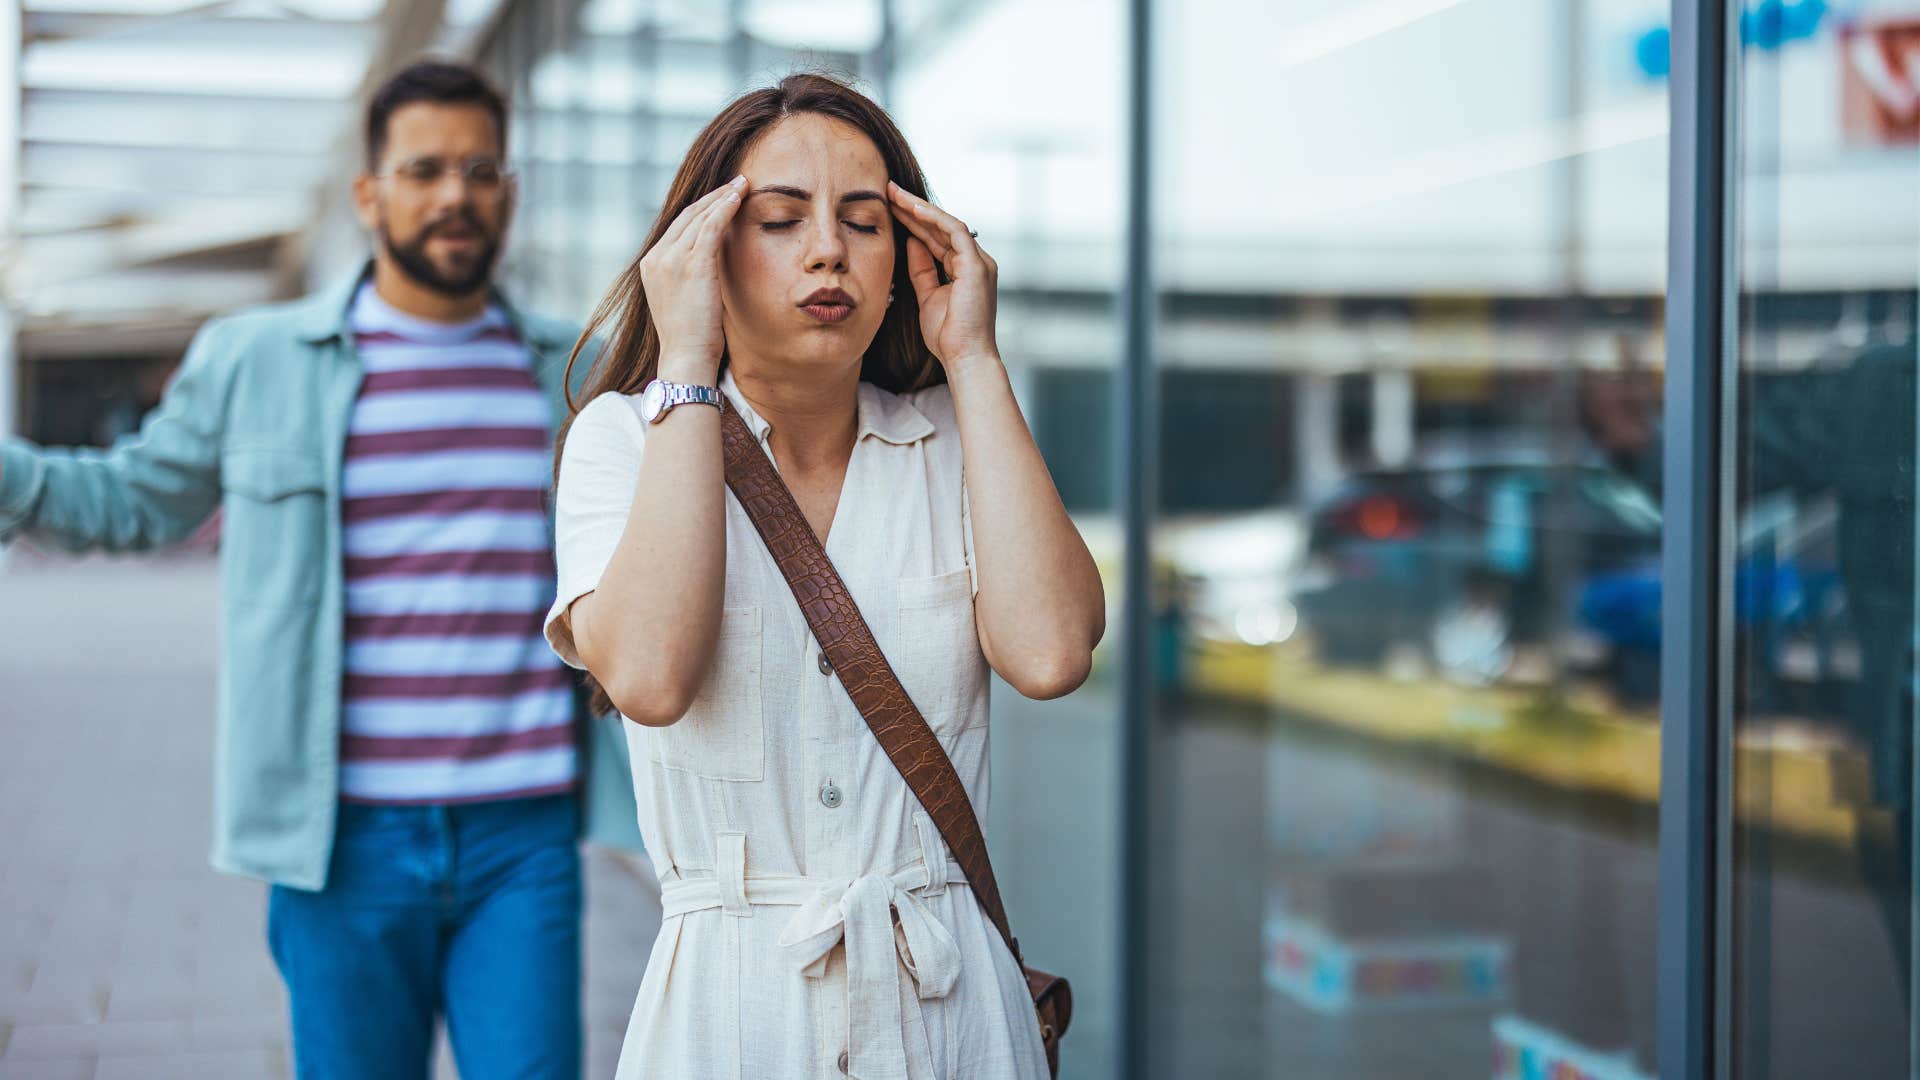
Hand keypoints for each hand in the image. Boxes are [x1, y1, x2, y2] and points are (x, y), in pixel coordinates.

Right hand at [640, 176, 746, 381]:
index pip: (676, 228)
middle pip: (686, 216)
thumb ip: (689, 278)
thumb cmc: (691, 338)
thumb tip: (709, 269)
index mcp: (651, 265)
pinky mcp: (692, 263)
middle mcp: (656, 257)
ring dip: (722, 196)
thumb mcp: (683, 300)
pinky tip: (739, 196)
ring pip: (699, 216)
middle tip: (734, 183)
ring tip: (742, 184)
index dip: (700, 210)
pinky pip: (710, 225)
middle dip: (712, 197)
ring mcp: (671, 258)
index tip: (719, 200)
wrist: (687, 357)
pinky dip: (725, 207)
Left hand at [887, 181, 998, 370]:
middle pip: (941, 227)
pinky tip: (912, 208)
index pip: (937, 237)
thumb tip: (911, 240)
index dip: (913, 221)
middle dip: (913, 208)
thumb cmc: (947, 335)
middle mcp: (975, 261)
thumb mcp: (927, 295)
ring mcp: (979, 262)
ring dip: (919, 208)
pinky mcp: (977, 265)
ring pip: (946, 224)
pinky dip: (933, 218)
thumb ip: (921, 268)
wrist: (964, 357)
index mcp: (965, 269)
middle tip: (888, 190)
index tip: (889, 208)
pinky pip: (954, 231)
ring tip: (894, 194)